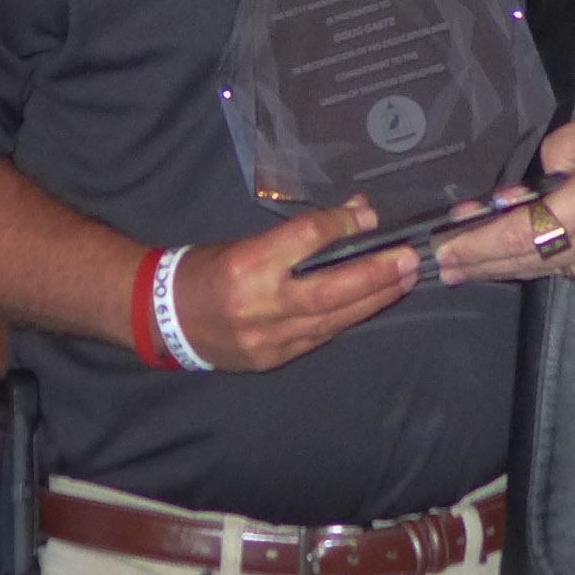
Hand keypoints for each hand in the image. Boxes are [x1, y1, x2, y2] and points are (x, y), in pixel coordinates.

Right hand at [168, 201, 417, 370]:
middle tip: (410, 258)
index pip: (304, 239)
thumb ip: (298, 235)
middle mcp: (259, 304)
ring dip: (374, 299)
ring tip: (405, 280)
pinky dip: (347, 318)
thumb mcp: (244, 242)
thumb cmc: (206, 271)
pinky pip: (320, 336)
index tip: (368, 217)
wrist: (164, 319)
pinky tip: (371, 304)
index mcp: (246, 265)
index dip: (340, 226)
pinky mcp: (273, 358)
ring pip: (333, 318)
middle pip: (330, 288)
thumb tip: (354, 216)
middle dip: (375, 274)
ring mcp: (268, 338)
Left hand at [437, 98, 574, 282]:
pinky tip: (545, 246)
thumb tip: (545, 177)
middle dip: (482, 264)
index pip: (511, 238)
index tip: (440, 255)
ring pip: (556, 268)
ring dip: (517, 262)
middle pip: (526, 264)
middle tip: (446, 265)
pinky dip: (555, 259)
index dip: (471, 247)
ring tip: (485, 253)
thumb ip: (560, 153)